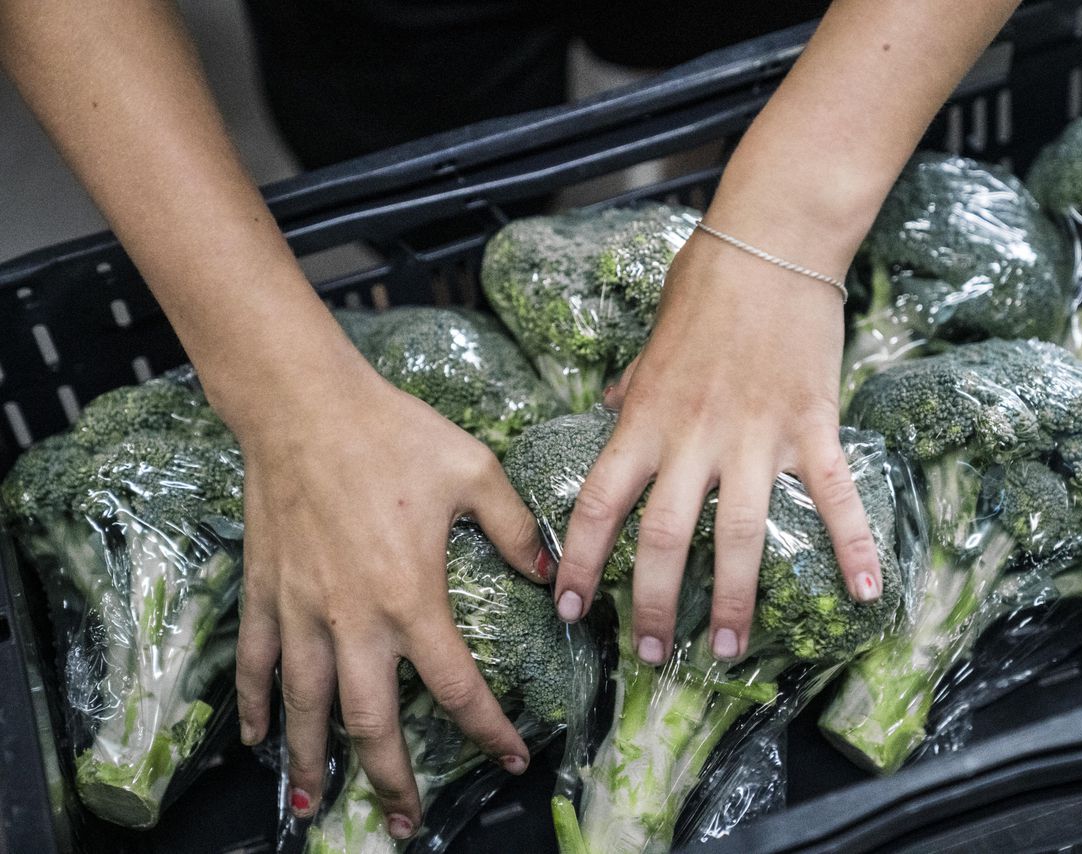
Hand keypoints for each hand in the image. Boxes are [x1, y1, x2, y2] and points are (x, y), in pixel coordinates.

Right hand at [233, 371, 546, 838]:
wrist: (304, 405)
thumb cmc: (392, 434)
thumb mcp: (474, 471)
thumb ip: (515, 528)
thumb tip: (550, 573)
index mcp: (411, 597)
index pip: (457, 687)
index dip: (488, 730)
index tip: (510, 757)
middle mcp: (353, 619)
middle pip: (371, 721)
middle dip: (390, 779)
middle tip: (405, 822)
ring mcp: (301, 609)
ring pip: (306, 705)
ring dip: (312, 760)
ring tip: (316, 805)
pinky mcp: (267, 590)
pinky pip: (256, 660)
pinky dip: (254, 703)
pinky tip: (253, 736)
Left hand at [554, 230, 881, 664]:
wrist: (771, 242)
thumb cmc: (704, 286)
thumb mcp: (650, 342)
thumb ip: (629, 387)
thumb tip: (606, 409)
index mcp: (643, 418)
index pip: (597, 503)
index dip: (578, 561)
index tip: (570, 606)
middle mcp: (692, 438)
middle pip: (663, 539)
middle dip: (652, 606)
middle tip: (650, 655)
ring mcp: (754, 436)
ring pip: (739, 535)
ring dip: (733, 600)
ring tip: (727, 648)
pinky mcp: (810, 426)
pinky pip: (834, 496)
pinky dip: (852, 546)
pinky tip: (867, 593)